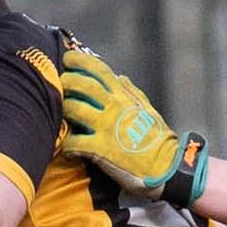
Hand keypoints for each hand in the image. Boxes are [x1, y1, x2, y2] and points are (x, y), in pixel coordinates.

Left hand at [57, 45, 208, 206]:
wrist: (167, 168)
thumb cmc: (159, 141)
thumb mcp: (148, 110)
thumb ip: (132, 92)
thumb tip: (120, 78)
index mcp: (125, 96)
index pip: (99, 69)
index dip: (80, 60)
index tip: (68, 58)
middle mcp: (114, 107)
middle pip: (81, 85)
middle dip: (66, 81)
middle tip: (59, 85)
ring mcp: (106, 127)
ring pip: (73, 109)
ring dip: (63, 110)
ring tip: (60, 116)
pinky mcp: (100, 149)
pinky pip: (74, 142)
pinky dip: (67, 144)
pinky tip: (67, 148)